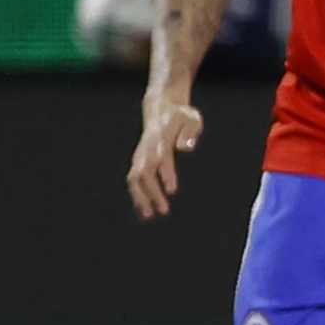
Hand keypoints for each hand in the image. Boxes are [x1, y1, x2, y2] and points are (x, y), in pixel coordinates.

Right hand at [126, 97, 204, 219]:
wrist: (160, 108)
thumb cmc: (181, 116)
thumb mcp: (191, 118)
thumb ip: (190, 132)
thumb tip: (186, 147)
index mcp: (162, 139)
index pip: (162, 159)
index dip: (166, 175)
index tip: (172, 191)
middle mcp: (148, 149)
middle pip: (145, 173)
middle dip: (152, 193)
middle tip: (163, 211)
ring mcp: (140, 155)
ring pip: (134, 179)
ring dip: (140, 198)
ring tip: (148, 216)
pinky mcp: (137, 160)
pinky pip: (133, 180)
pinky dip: (136, 195)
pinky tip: (143, 210)